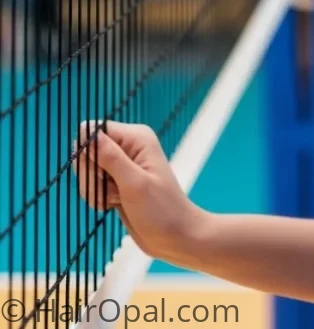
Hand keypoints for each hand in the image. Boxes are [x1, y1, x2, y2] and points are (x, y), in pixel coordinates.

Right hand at [73, 121, 204, 262]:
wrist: (175, 237)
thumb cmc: (160, 210)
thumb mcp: (134, 182)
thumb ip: (109, 156)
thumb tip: (85, 130)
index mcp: (136, 138)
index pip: (96, 131)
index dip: (90, 152)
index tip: (101, 173)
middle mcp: (128, 146)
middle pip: (88, 151)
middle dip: (92, 175)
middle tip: (113, 190)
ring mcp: (122, 165)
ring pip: (88, 171)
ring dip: (95, 190)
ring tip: (116, 199)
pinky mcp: (116, 182)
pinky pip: (93, 185)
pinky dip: (98, 197)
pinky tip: (114, 204)